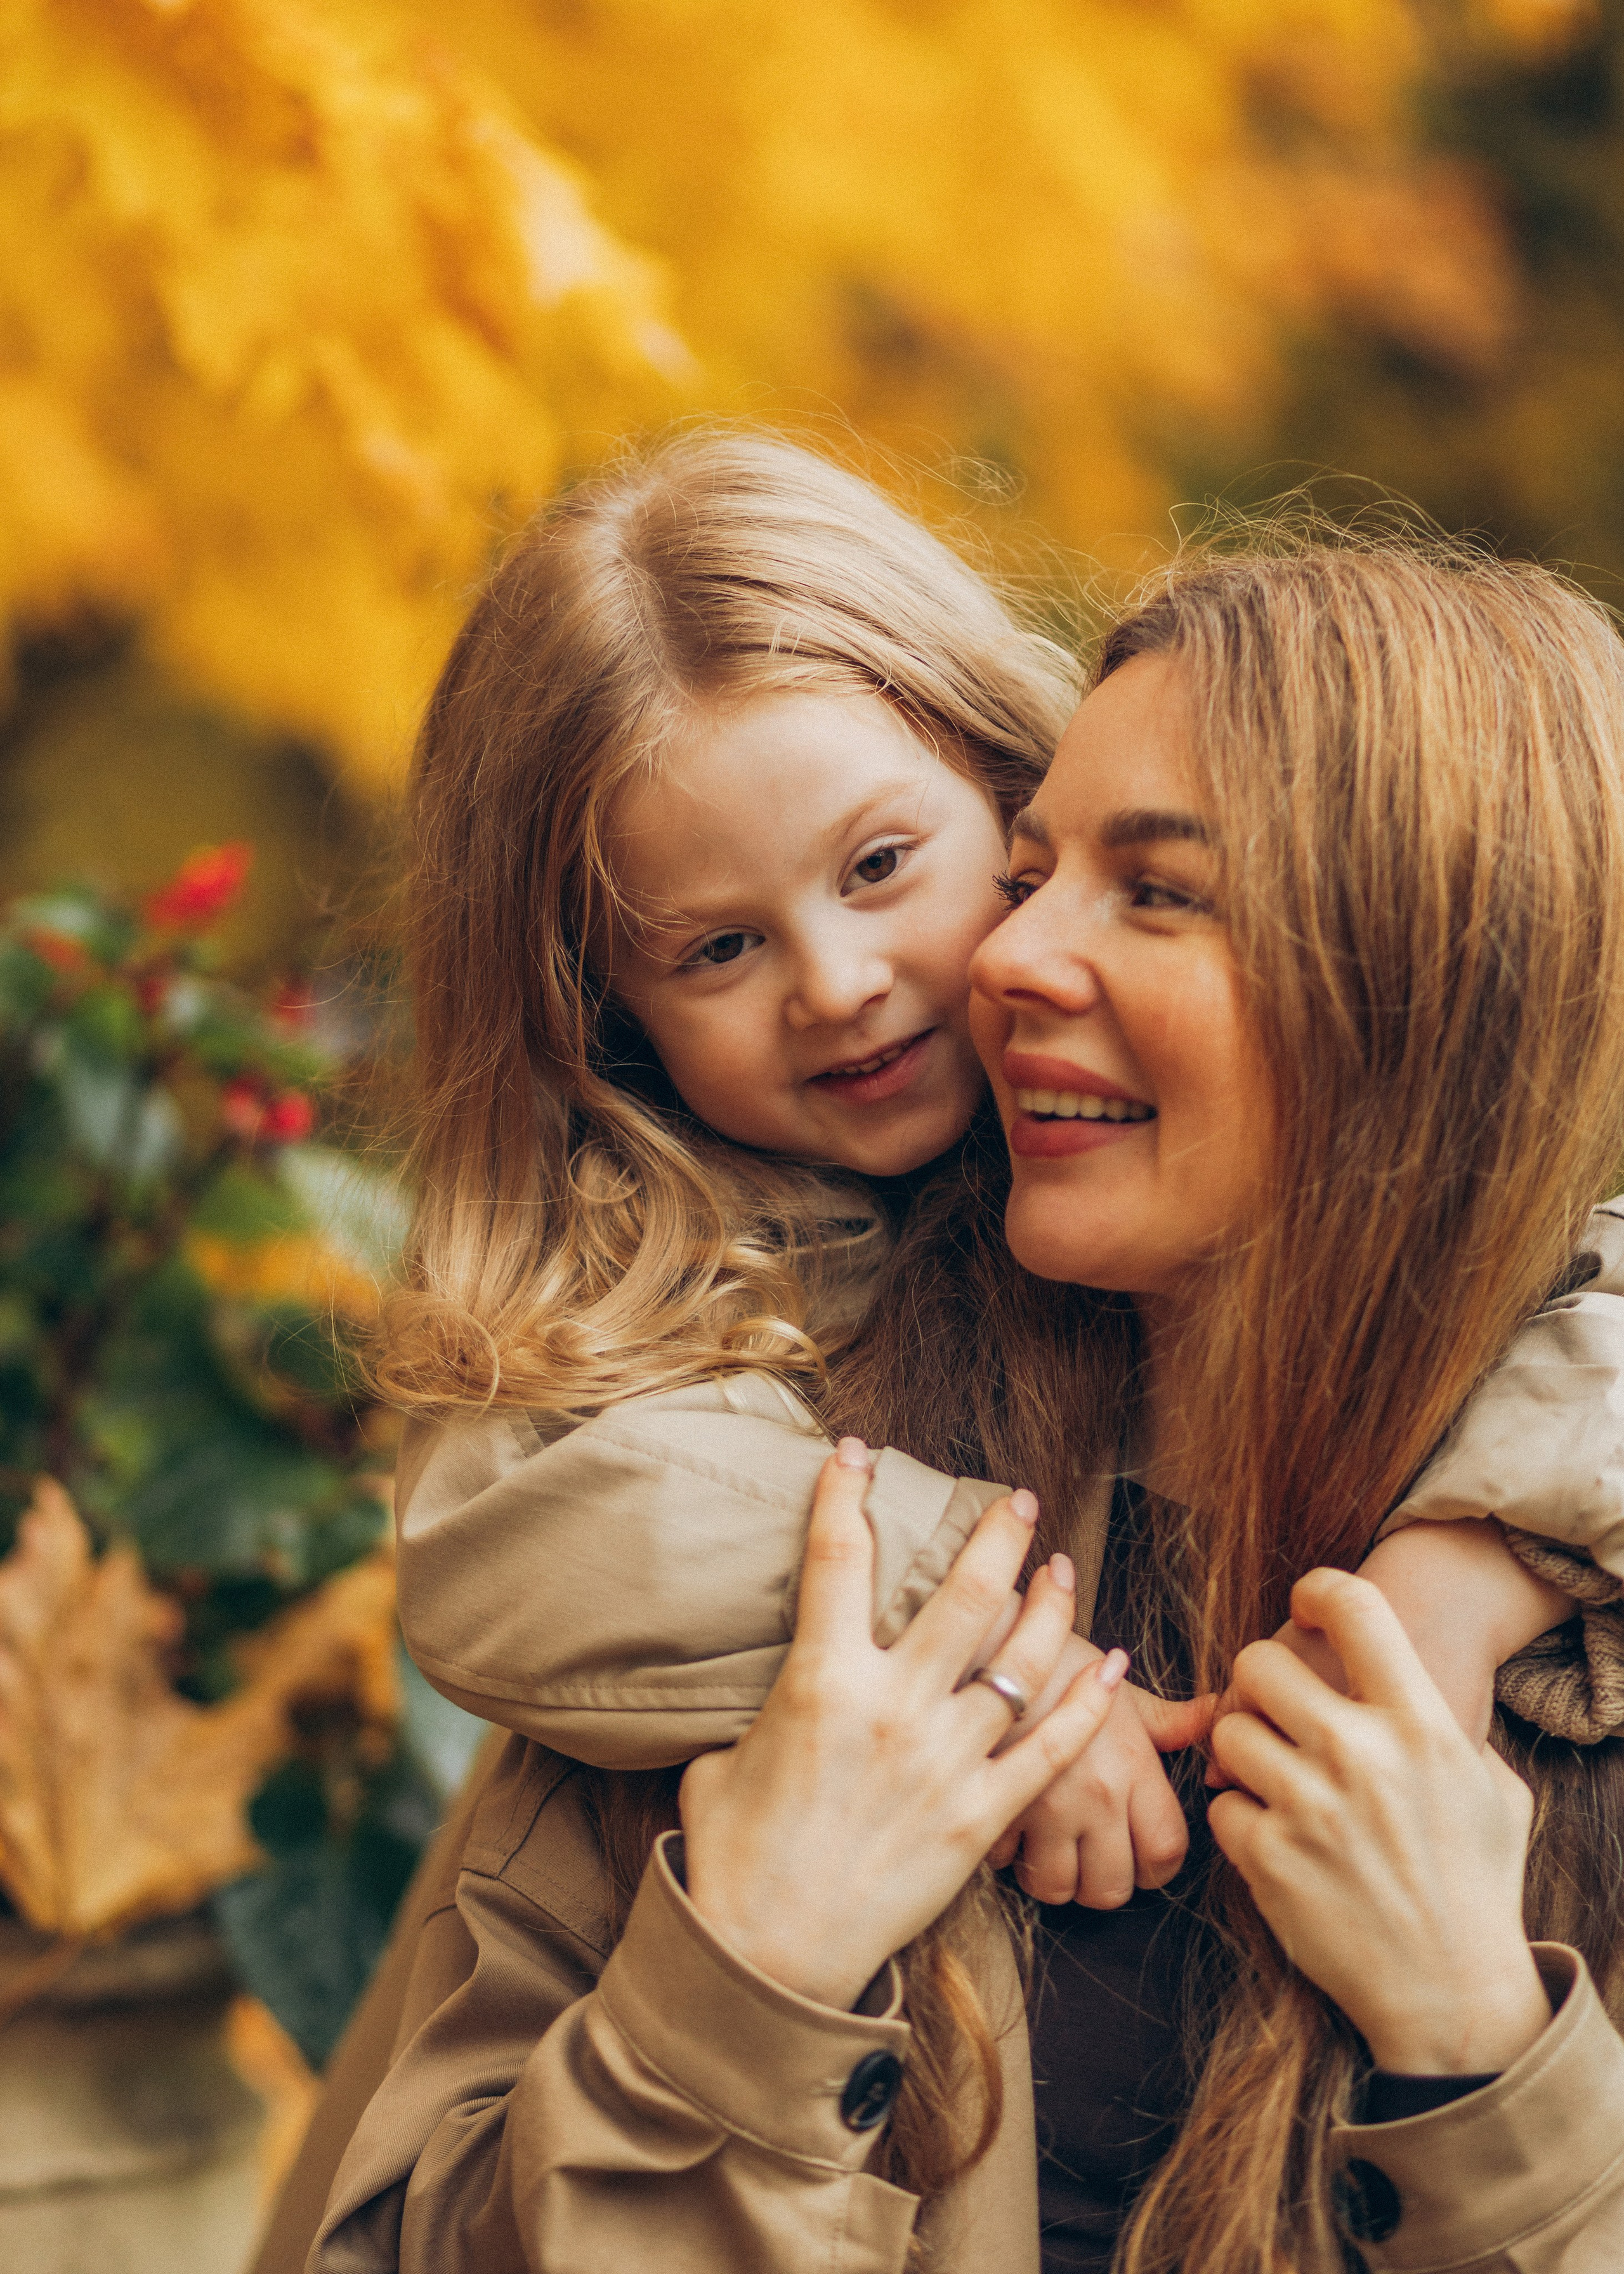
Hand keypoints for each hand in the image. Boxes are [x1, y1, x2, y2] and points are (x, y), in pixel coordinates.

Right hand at [680, 1440, 1129, 2009]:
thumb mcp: (723, 1753)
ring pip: (1019, 1660)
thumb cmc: (733, 1855)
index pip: (836, 1557)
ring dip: (1050, 1605)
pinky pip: (1052, 1750)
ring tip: (1063, 1567)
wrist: (763, 1958)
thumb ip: (767, 1704)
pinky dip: (1090, 1703)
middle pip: (962, 1594)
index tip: (858, 1452)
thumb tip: (783, 1681)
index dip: (846, 1491)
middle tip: (1018, 1501)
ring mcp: (943, 1763)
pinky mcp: (979, 1820)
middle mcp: (890, 1707)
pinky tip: (1113, 1663)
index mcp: (818, 1679)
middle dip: (996, 1535)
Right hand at [987, 1640, 1210, 1905]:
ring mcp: (1042, 1808)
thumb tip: (1216, 1717)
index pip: (1165, 1853)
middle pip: (1112, 1888)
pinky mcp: (993, 1808)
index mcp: (1132, 1769)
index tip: (1143, 1853)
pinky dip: (1009, 1856)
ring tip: (1051, 1849)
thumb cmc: (1059, 1661)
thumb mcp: (1123, 1690)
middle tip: (1093, 1856)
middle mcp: (1094, 1797)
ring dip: (1055, 1877)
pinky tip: (1013, 1827)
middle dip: (1105, 1880)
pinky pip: (1005, 1866)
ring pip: (1056, 1889)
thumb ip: (1170, 1721)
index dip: (1158, 1865)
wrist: (988, 1638)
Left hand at [1208, 1568, 1551, 2074]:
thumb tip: (1396, 1670)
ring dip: (1244, 1750)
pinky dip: (1240, 1816)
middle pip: (1258, 1662)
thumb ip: (1438, 1721)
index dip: (1319, 1590)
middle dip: (1260, 1681)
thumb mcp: (1488, 1785)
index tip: (1307, 1608)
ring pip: (1227, 1730)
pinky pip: (1220, 1803)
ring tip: (1275, 1776)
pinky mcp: (1266, 1859)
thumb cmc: (1476, 1882)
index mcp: (1421, 1725)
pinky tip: (1276, 1834)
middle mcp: (1360, 1756)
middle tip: (1277, 1708)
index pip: (1355, 1606)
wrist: (1452, 1993)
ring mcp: (1308, 1808)